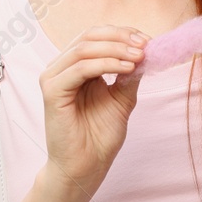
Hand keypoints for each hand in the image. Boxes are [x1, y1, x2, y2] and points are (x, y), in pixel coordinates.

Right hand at [39, 24, 148, 194]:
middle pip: (89, 36)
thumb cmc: (99, 136)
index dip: (123, 33)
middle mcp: (61, 68)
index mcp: (75, 66)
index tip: (149, 41)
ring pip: (85, 49)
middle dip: (121, 37)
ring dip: (117, 49)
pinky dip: (107, 64)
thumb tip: (144, 50)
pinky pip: (81, 69)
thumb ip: (128, 74)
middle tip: (145, 45)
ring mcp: (53, 78)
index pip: (96, 36)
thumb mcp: (121, 98)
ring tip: (139, 57)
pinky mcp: (52, 91)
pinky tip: (127, 68)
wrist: (85, 167)